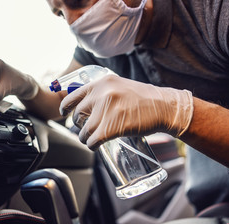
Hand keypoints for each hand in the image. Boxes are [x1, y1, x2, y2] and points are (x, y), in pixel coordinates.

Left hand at [59, 75, 192, 149]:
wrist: (164, 107)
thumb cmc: (143, 99)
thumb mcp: (118, 86)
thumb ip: (102, 92)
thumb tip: (85, 103)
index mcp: (101, 83)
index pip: (73, 96)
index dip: (66, 107)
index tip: (64, 113)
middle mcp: (101, 94)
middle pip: (78, 115)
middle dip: (78, 125)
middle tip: (85, 130)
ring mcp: (106, 111)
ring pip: (84, 130)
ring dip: (85, 137)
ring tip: (90, 139)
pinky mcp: (111, 127)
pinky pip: (93, 140)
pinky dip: (91, 145)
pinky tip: (95, 145)